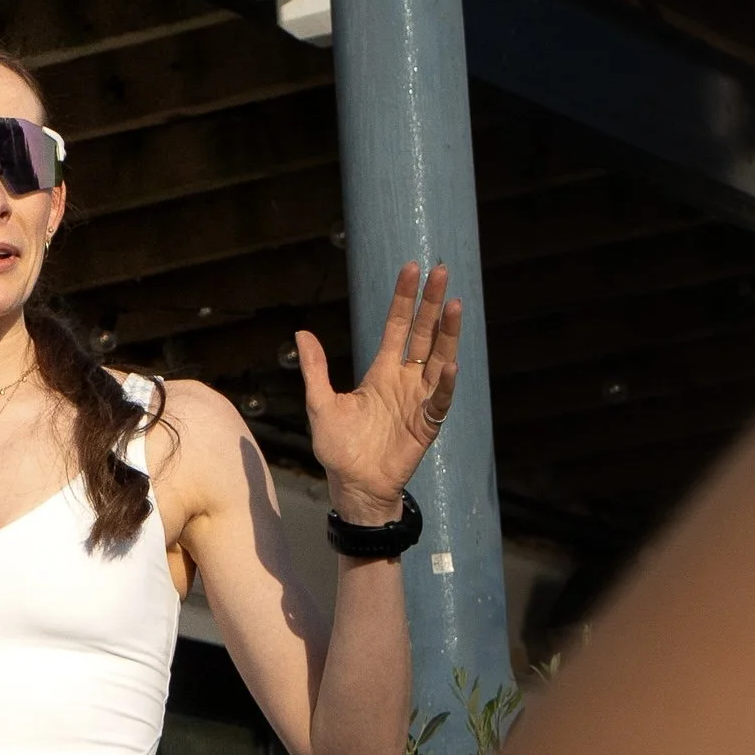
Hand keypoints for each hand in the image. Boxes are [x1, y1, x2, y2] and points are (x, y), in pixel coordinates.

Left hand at [295, 261, 461, 516]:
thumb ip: (316, 370)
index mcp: (382, 371)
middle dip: (431, 303)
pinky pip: (440, 400)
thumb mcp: (320, 404)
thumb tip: (301, 332)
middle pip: (423, 334)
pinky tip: (448, 364)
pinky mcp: (426, 424)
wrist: (353, 485)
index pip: (397, 326)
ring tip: (454, 305)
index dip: (404, 299)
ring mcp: (419, 400)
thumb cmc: (338, 448)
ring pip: (438, 359)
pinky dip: (445, 383)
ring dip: (447, 334)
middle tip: (441, 271)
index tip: (412, 269)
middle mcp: (405, 380)